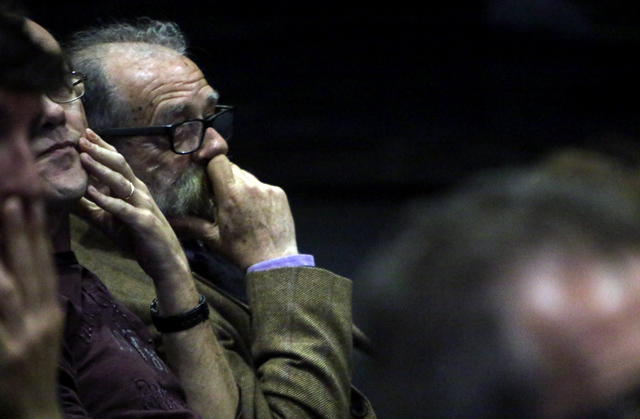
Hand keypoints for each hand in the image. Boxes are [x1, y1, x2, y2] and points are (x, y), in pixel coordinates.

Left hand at [0, 197, 63, 418]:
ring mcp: (21, 338)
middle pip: (30, 270)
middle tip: (11, 199)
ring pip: (8, 290)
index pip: (45, 266)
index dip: (39, 234)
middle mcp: (40, 320)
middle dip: (20, 234)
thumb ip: (35, 301)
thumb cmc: (33, 370)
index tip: (32, 202)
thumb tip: (23, 267)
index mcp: (51, 313)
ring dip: (2, 256)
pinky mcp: (2, 355)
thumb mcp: (43, 331)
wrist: (34, 414)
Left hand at [73, 129, 189, 285]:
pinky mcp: (143, 222)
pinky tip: (91, 192)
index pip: (117, 162)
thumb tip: (65, 198)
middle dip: (100, 151)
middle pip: (119, 165)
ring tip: (84, 158)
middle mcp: (140, 192)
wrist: (165, 260)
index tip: (85, 133)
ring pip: (121, 182)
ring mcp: (143, 206)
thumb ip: (89, 209)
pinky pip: (122, 208)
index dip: (102, 147)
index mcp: (133, 189)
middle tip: (81, 139)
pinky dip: (106, 200)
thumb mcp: (109, 222)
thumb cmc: (137, 239)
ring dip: (101, 169)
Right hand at [169, 155, 297, 270]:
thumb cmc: (240, 251)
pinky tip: (257, 211)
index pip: (218, 160)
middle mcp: (250, 186)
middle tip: (222, 195)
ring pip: (249, 176)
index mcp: (230, 194)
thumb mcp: (213, 238)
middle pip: (233, 168)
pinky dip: (257, 193)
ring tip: (241, 205)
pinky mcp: (280, 193)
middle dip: (225, 178)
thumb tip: (168, 220)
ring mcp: (267, 188)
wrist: (274, 260)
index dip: (211, 165)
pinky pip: (263, 186)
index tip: (208, 177)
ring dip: (241, 185)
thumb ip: (190, 224)